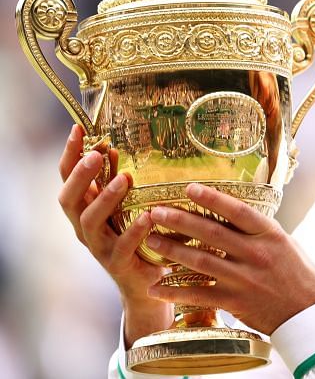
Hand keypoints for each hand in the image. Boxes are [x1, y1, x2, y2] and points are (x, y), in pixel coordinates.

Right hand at [58, 124, 170, 344]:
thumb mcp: (124, 207)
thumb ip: (116, 181)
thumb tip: (114, 148)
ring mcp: (98, 247)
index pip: (67, 178)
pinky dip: (134, 231)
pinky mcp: (118, 264)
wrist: (145, 284)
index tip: (76, 129)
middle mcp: (84, 228)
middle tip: (95, 154)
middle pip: (69, 199)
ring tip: (124, 179)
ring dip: (106, 198)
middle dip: (80, 175)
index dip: (69, 154)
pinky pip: (122, 247)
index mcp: (83, 209)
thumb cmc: (135, 237)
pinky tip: (148, 217)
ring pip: (90, 222)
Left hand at [144, 183, 314, 334]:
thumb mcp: (286, 244)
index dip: (212, 198)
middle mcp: (255, 254)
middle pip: (211, 233)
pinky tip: (157, 287)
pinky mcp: (234, 301)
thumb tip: (236, 215)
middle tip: (157, 212)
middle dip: (180, 220)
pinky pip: (199, 295)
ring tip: (151, 241)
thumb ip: (261, 232)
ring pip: (200, 261)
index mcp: (270, 235)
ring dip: (172, 250)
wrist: (307, 315)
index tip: (189, 188)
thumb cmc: (300, 276)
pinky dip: (176, 291)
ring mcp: (243, 278)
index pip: (237, 211)